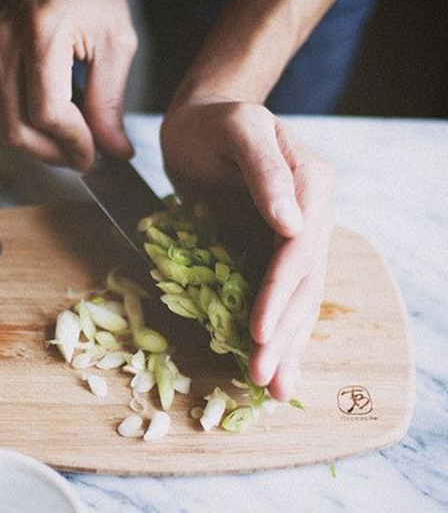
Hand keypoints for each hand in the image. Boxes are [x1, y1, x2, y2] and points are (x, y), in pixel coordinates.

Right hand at [0, 0, 136, 170]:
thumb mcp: (116, 43)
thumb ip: (110, 103)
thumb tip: (115, 150)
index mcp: (39, 32)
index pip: (47, 114)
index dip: (74, 144)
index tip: (96, 156)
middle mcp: (0, 42)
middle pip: (16, 130)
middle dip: (54, 154)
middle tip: (84, 157)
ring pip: (1, 127)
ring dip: (37, 146)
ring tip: (70, 138)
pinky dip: (22, 124)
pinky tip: (50, 114)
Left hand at [161, 99, 333, 400]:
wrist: (201, 122)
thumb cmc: (214, 122)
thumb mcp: (237, 128)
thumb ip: (264, 170)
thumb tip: (293, 223)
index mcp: (311, 185)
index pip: (298, 251)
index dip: (279, 294)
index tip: (258, 332)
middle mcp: (311, 216)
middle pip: (303, 284)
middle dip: (284, 334)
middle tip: (263, 378)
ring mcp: (295, 238)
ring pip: (298, 300)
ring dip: (287, 345)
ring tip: (275, 390)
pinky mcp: (271, 252)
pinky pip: (278, 297)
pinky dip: (276, 333)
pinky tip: (274, 367)